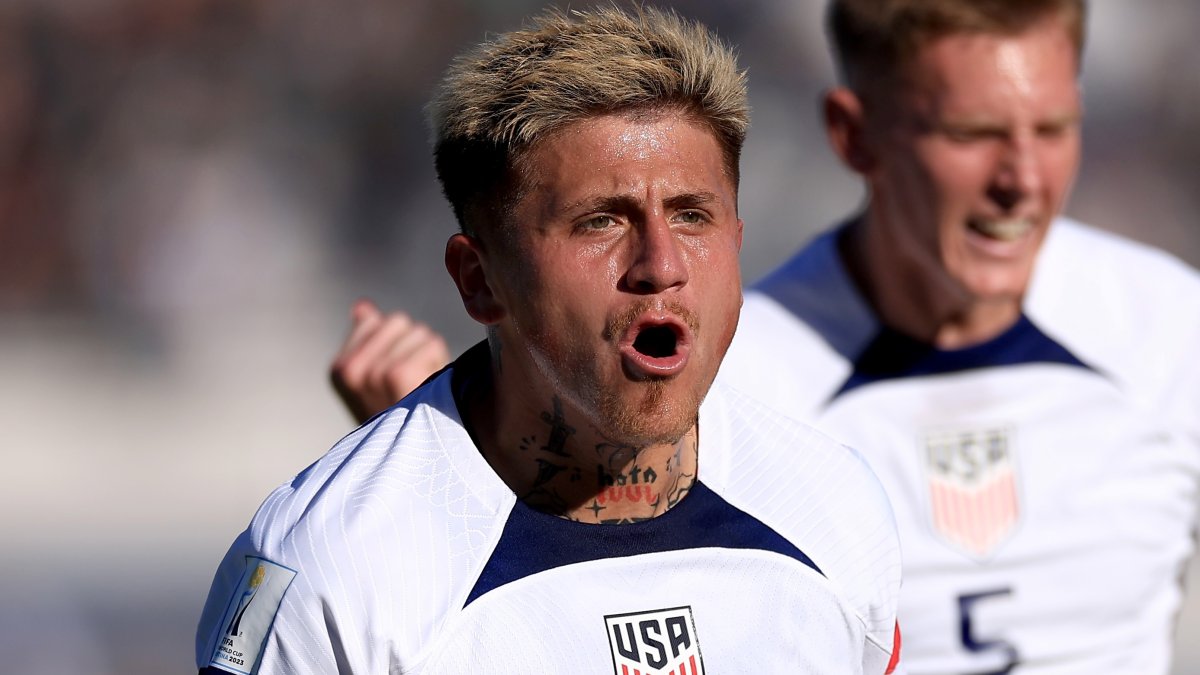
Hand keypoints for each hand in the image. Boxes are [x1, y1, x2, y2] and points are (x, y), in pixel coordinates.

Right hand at [330, 299, 450, 423]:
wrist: (421, 461)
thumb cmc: (406, 417)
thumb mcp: (380, 378)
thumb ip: (368, 340)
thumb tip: (361, 307)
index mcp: (340, 368)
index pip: (376, 320)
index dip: (397, 342)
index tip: (396, 379)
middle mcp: (349, 370)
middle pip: (398, 322)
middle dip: (414, 346)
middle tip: (414, 385)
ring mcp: (371, 373)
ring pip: (418, 332)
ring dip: (429, 356)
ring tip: (423, 389)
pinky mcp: (395, 374)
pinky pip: (428, 343)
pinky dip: (438, 361)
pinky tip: (432, 390)